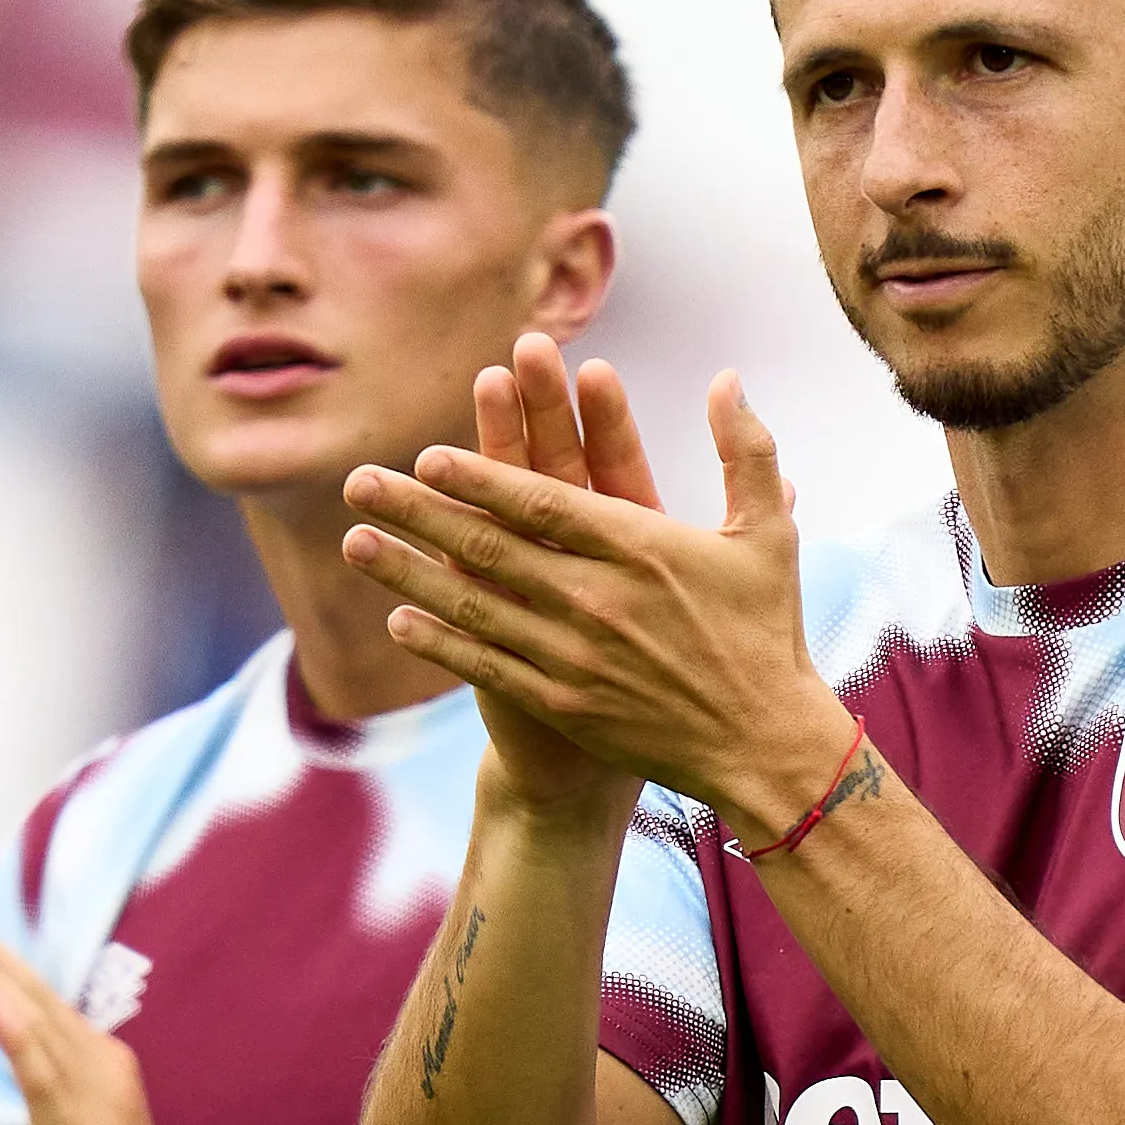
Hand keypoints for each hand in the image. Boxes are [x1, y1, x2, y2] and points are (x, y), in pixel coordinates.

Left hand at [339, 345, 853, 839]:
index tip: (428, 453)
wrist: (764, 747)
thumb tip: (727, 378)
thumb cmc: (766, 634)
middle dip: (418, 509)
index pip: (542, 499)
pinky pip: (487, 665)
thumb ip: (747, 450)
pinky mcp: (566, 705)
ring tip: (355, 541)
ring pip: (474, 604)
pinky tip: (397, 619)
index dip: (479, 474)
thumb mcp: (769, 533)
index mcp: (641, 547)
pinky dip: (439, 643)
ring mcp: (575, 656)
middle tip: (360, 481)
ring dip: (409, 570)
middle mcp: (598, 598)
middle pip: (489, 543)